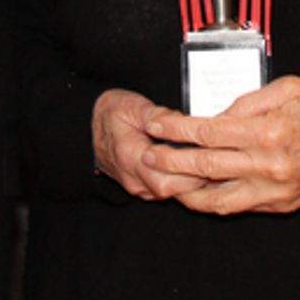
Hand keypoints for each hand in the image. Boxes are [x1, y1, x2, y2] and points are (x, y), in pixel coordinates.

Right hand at [91, 88, 205, 200]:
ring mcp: (136, 186)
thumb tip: (184, 121)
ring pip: (171, 193)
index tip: (208, 157)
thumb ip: (158, 115)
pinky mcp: (141, 187)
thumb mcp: (132, 106)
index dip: (191, 171)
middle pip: (172, 190)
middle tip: (215, 160)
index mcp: (130, 156)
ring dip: (191, 181)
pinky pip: (166, 190)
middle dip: (196, 178)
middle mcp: (132, 177)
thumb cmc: (109, 113)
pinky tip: (193, 165)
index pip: (166, 177)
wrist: (84, 126)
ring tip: (209, 162)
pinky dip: (182, 181)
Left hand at [141, 76, 299, 214]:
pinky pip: (237, 207)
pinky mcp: (279, 204)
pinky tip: (193, 194)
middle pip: (205, 165)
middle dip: (169, 160)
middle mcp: (267, 164)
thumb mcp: (288, 88)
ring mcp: (273, 189)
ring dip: (184, 190)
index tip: (154, 125)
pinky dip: (211, 202)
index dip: (175, 130)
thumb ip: (248, 100)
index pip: (207, 132)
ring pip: (216, 197)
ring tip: (160, 181)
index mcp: (267, 131)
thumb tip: (216, 113)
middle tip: (145, 155)